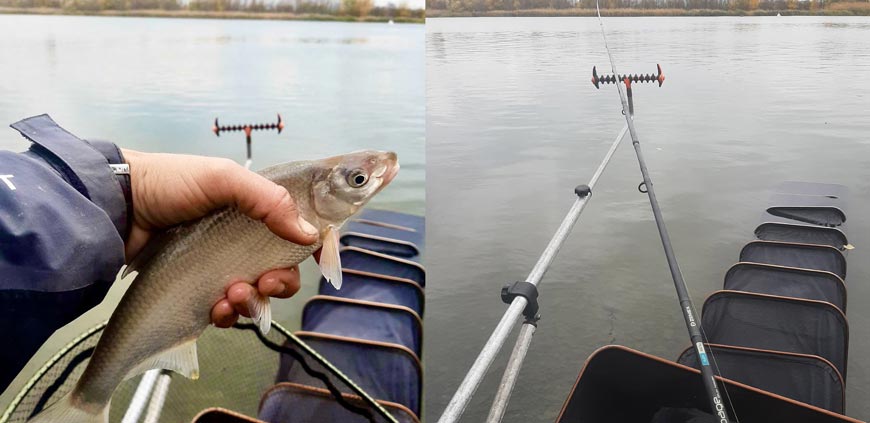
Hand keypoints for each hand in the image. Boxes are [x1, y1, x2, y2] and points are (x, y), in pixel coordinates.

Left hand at [121, 149, 318, 326]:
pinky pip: (226, 312)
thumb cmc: (169, 183)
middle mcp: (243, 241)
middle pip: (282, 271)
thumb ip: (269, 201)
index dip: (314, 248)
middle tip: (263, 283)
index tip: (321, 262)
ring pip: (257, 296)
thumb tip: (309, 233)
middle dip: (279, 283)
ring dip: (252, 302)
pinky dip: (228, 316)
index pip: (298, 231)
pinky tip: (216, 309)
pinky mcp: (198, 290)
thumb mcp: (223, 179)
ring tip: (230, 296)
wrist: (117, 207)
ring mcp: (221, 267)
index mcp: (255, 211)